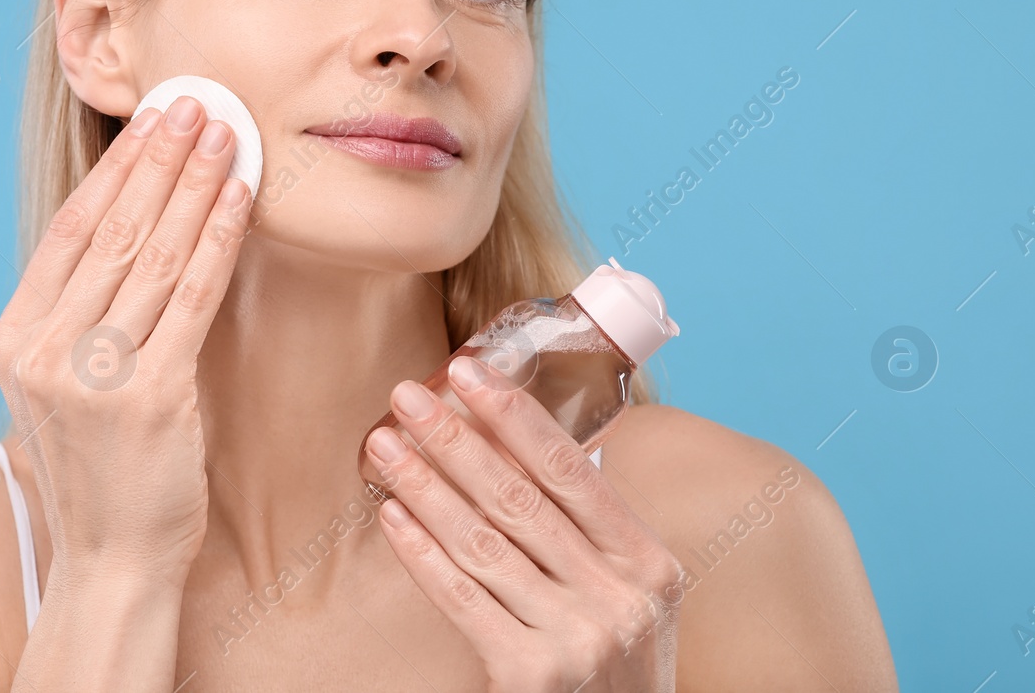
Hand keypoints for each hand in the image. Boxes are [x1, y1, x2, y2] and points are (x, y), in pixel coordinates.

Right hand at [0, 95, 252, 589]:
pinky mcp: (149, 396)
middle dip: (161, 158)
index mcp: (12, 340)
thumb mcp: (60, 385)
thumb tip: (124, 225)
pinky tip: (240, 197)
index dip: (115, 167)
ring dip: (195, 184)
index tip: (152, 120)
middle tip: (198, 103)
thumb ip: (73, 316)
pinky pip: (191, 295)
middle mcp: (42, 350)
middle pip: (111, 230)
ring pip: (153, 253)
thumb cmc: (100, 468)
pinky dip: (218, 238)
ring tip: (227, 133)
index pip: (69, 230)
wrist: (113, 560)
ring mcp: (92, 374)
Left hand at [361, 356, 685, 691]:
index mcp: (649, 563)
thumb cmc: (616, 670)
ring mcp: (577, 639)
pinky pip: (463, 599)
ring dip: (425, 487)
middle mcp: (619, 597)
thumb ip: (592, 534)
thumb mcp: (631, 597)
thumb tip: (523, 445)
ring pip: (482, 543)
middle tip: (407, 396)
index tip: (469, 371)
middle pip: (519, 499)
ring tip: (384, 446)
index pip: (572, 471)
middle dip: (455, 439)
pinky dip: (423, 553)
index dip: (515, 416)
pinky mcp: (532, 677)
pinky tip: (393, 516)